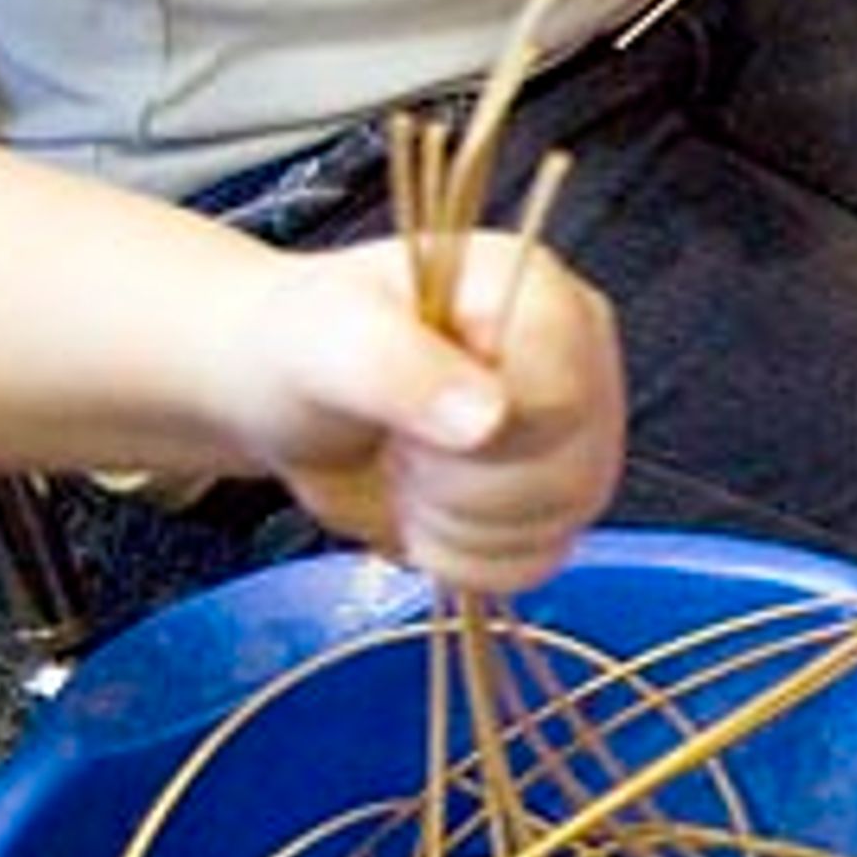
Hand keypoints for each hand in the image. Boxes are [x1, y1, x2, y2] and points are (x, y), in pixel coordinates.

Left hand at [231, 237, 626, 595]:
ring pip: (559, 522)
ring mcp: (568, 433)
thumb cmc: (300, 344)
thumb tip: (491, 420)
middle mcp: (574, 360)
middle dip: (461, 489)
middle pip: (572, 473)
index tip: (410, 424)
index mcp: (537, 298)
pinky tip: (426, 513)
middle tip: (399, 448)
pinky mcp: (549, 495)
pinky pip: (539, 558)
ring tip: (408, 473)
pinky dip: (466, 557)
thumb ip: (400, 368)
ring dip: (458, 524)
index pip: (563, 400)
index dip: (489, 437)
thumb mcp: (322, 341)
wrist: (282, 394)